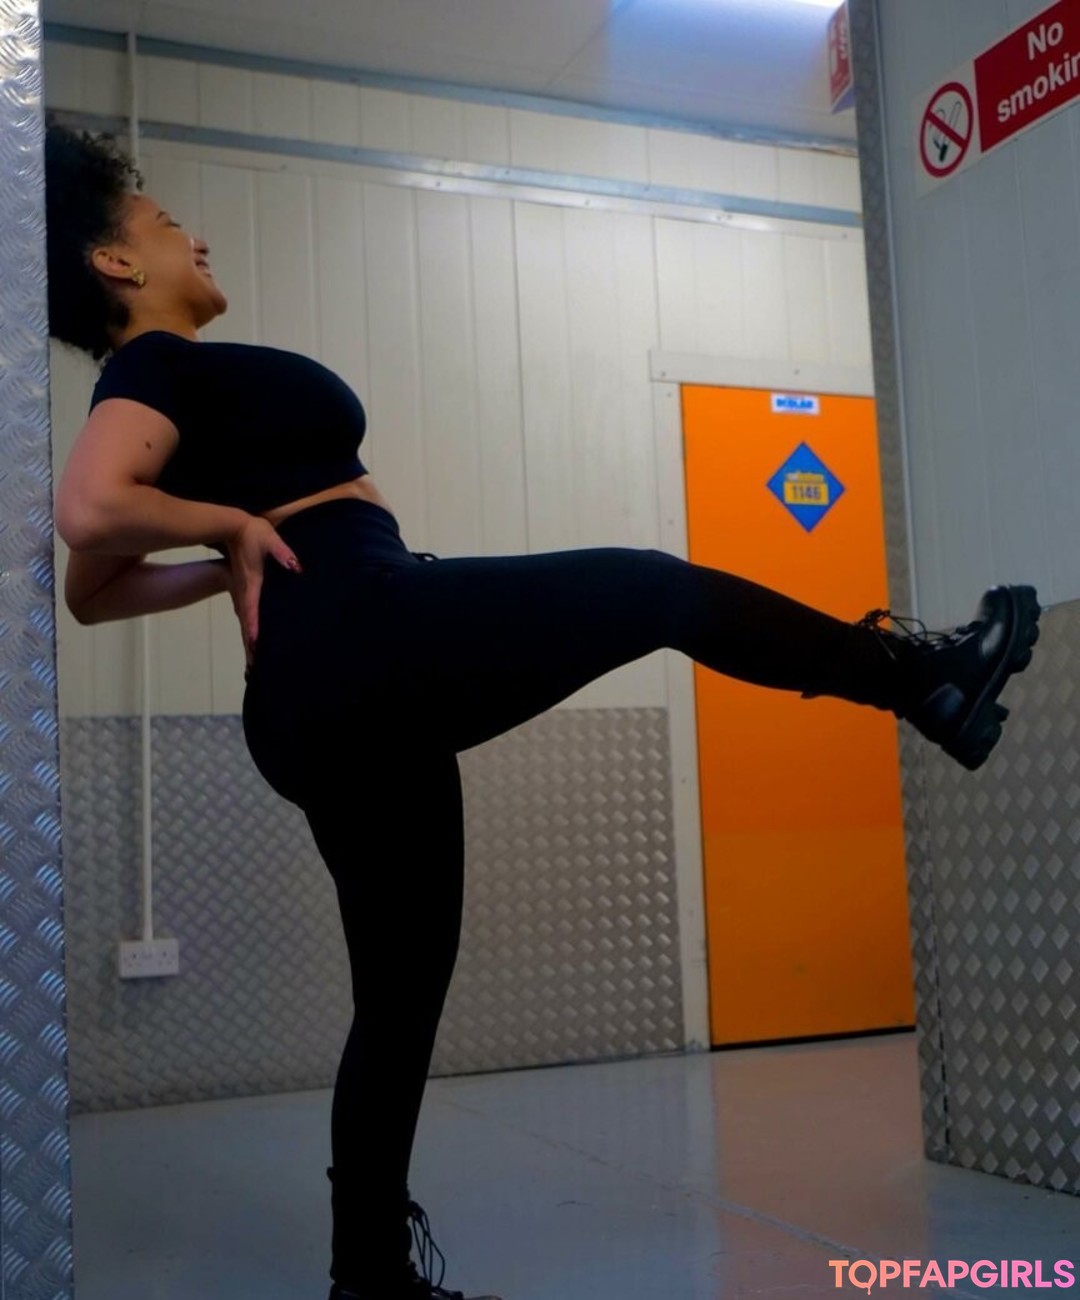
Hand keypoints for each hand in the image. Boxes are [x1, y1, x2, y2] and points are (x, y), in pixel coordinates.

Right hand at [223, 516, 302, 666]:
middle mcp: (244, 591)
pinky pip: (246, 612)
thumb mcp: (270, 540)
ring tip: (252, 657)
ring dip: (248, 637)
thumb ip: (282, 553)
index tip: (255, 645)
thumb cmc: (252, 533)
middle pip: (246, 621)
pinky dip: (248, 626)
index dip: (254, 627)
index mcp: (252, 584)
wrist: (231, 526)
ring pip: (245, 619)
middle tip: (253, 665)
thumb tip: (295, 566)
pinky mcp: (243, 588)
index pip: (252, 609)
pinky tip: (252, 634)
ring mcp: (242, 591)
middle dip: (249, 643)